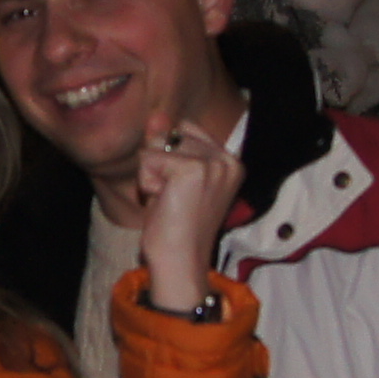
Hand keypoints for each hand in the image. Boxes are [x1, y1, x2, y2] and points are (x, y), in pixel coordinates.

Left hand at [127, 122, 239, 315]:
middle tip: (174, 201)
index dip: (171, 158)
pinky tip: (164, 204)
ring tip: (170, 203)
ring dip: (153, 176)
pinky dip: (147, 183)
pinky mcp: (191, 169)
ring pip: (157, 146)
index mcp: (231, 162)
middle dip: (160, 166)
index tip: (182, 194)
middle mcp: (227, 159)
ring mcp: (212, 163)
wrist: (180, 262)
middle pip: (171, 135)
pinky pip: (148, 159)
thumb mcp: (170, 179)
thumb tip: (156, 115)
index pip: (186, 130)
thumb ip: (166, 144)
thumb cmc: (176, 227)